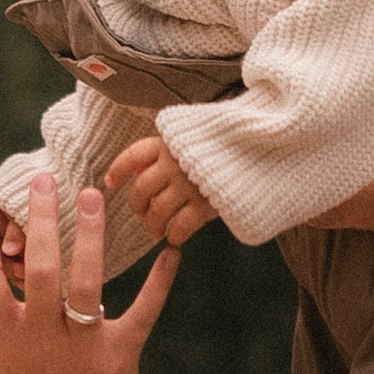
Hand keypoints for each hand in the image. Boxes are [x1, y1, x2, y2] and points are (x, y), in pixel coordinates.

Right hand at [0, 157, 175, 373]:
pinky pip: (143, 314)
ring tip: (92, 193)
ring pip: (88, 283)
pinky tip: (171, 252)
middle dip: (40, 221)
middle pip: (41, 270)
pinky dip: (159, 284)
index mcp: (6, 344)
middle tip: (42, 178)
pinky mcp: (123, 357)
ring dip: (91, 236)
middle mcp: (44, 342)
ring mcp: (85, 349)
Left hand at [105, 130, 217, 248]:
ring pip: (157, 211)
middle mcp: (174, 163)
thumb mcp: (196, 135)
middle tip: (141, 215)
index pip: (134, 155)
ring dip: (154, 225)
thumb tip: (141, 166)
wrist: (263, 148)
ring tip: (157, 232)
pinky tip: (176, 238)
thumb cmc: (228, 144)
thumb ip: (171, 147)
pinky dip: (175, 235)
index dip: (118, 170)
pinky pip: (180, 226)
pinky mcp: (205, 204)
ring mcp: (189, 184)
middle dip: (137, 206)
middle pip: (141, 189)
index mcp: (170, 142)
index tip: (109, 183)